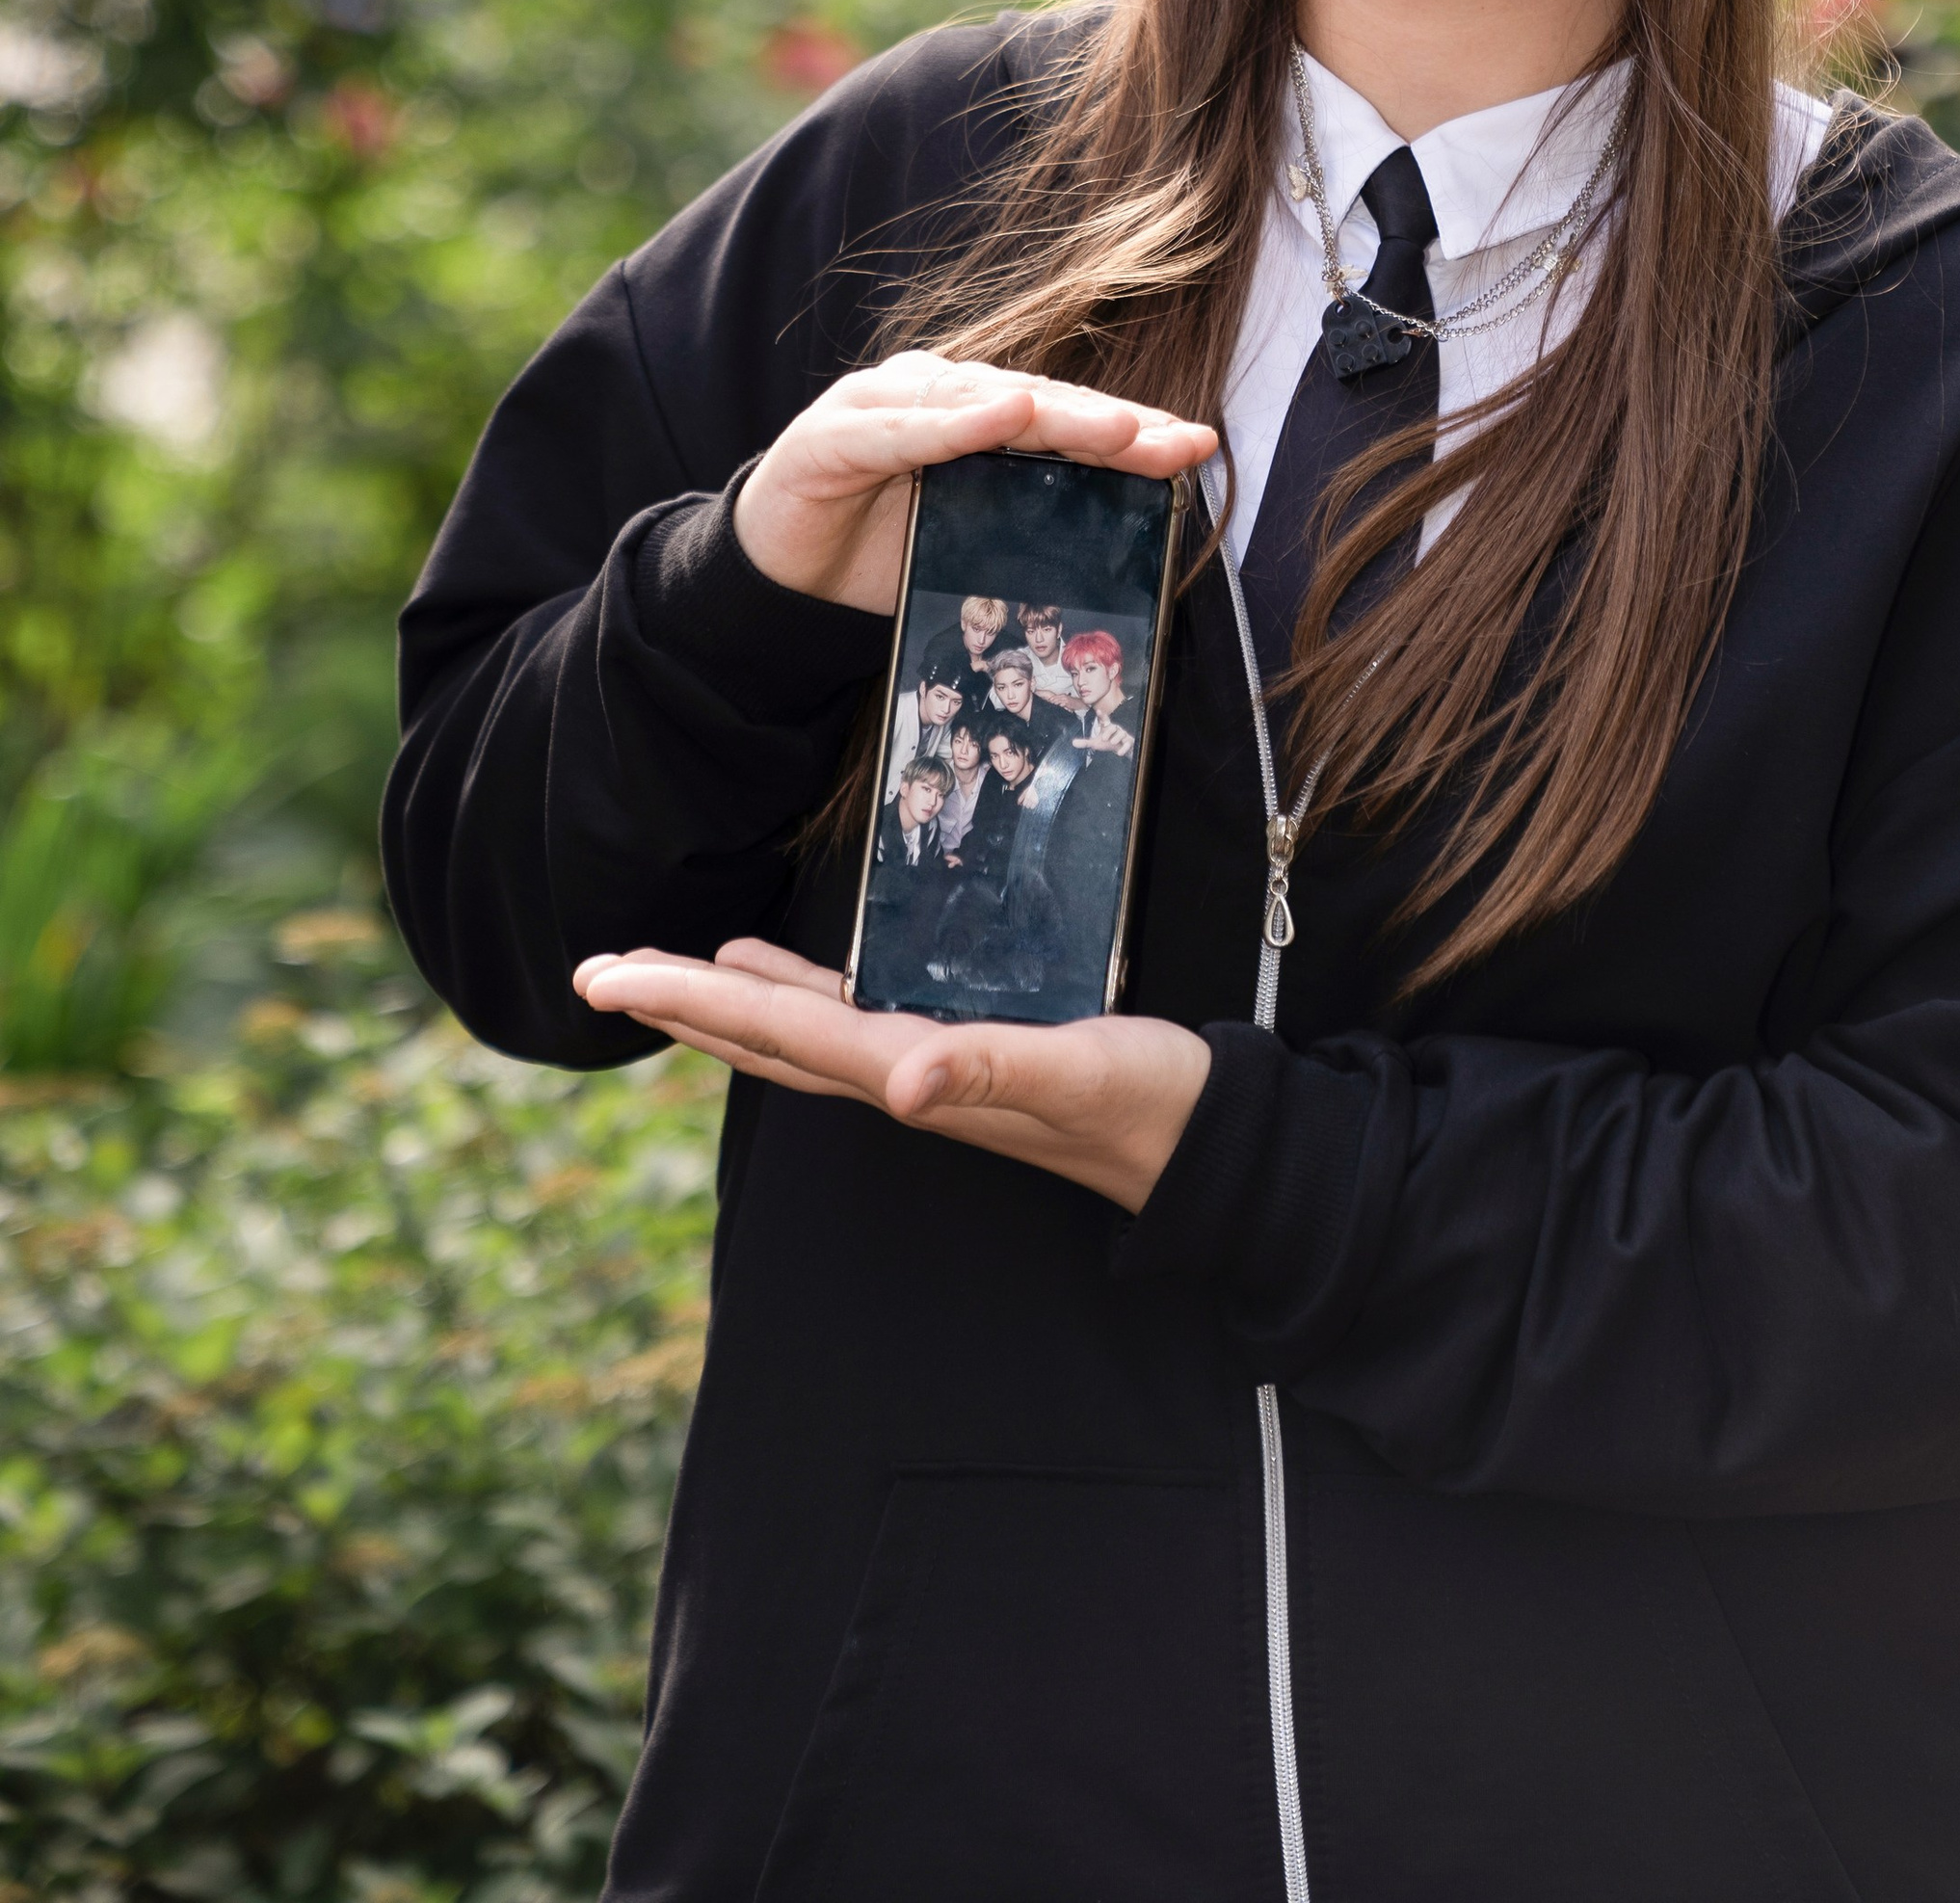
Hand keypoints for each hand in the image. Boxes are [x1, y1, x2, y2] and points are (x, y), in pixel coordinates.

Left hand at [572, 939, 1210, 1213]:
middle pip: (761, 1041)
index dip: (685, 999)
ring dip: (719, 1006)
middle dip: (673, 1005)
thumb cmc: (1150, 1103)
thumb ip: (990, 1071)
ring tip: (656, 974)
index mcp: (911, 1073)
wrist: (1208, 1146)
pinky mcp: (962, 1056)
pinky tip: (777, 975)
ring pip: (795, 1036)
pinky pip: (848, 1027)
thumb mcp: (1077, 1071)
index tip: (605, 975)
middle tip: (591, 973)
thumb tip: (901, 1083)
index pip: (774, 1033)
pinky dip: (794, 1000)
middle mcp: (902, 1078)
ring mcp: (928, 1073)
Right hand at [732, 349, 1215, 609]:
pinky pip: (902, 429)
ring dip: (1052, 414)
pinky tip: (1003, 416)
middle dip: (1112, 422)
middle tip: (1175, 442)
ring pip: (980, 402)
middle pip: (1036, 403)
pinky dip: (955, 422)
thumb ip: (1031, 523)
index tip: (1197, 447)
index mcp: (971, 412)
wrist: (778, 581)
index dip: (1130, 430)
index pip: (1063, 417)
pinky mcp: (831, 436)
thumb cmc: (878, 553)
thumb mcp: (971, 541)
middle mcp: (933, 393)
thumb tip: (1125, 544)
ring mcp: (881, 406)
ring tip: (1117, 427)